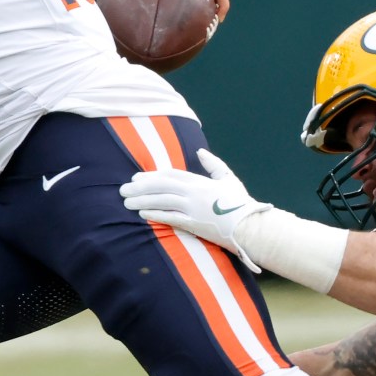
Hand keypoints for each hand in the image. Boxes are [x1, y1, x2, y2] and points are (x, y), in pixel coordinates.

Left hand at [121, 148, 269, 265]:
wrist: (252, 225)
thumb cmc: (242, 203)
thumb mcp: (229, 178)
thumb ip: (214, 164)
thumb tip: (200, 150)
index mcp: (201, 181)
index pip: (170, 174)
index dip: (151, 175)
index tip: (136, 178)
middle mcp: (194, 193)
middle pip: (161, 186)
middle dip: (140, 187)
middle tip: (123, 190)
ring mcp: (193, 208)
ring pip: (162, 200)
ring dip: (142, 200)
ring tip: (126, 202)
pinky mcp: (194, 224)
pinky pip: (170, 217)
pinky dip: (155, 213)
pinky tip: (142, 213)